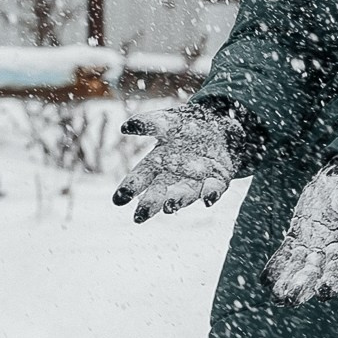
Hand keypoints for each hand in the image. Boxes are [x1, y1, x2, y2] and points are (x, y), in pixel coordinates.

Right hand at [115, 99, 240, 223]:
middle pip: (158, 193)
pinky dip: (210, 194)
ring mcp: (195, 182)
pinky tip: (207, 199)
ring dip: (177, 201)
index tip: (118, 200)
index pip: (140, 177)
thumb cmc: (186, 126)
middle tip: (138, 217)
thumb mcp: (168, 121)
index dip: (129, 188)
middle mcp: (173, 177)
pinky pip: (213, 190)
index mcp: (157, 162)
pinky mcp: (218, 181)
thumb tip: (126, 127)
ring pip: (184, 195)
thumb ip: (150, 123)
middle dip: (149, 204)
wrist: (220, 129)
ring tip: (169, 207)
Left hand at [267, 161, 337, 303]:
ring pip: (297, 268)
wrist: (331, 183)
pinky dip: (275, 269)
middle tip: (289, 300)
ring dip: (286, 283)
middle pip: (314, 272)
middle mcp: (326, 248)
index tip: (324, 293)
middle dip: (302, 287)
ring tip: (276, 298)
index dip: (333, 279)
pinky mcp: (295, 240)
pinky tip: (265, 281)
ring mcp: (309, 246)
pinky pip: (284, 257)